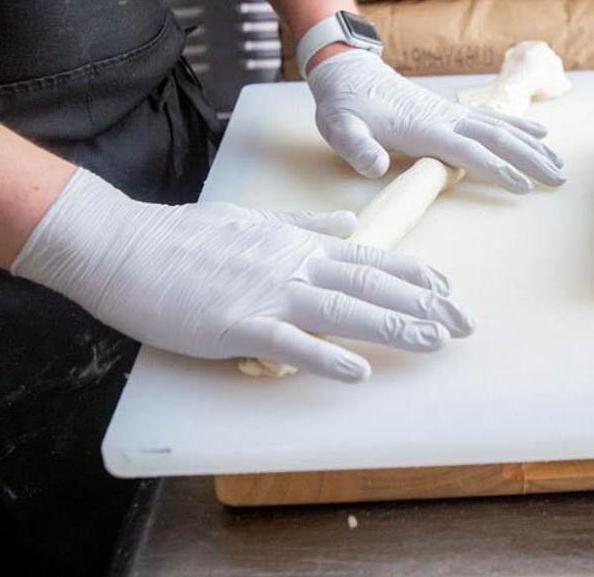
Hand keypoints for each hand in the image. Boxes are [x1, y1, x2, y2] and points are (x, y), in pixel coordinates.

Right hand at [11, 169, 473, 381]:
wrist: (128, 245)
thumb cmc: (188, 235)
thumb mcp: (254, 220)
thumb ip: (304, 224)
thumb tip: (347, 222)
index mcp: (297, 244)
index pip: (369, 258)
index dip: (413, 274)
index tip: (448, 289)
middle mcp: (293, 265)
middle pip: (369, 284)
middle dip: (422, 305)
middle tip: (465, 324)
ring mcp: (267, 294)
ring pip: (343, 310)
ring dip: (393, 327)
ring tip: (436, 341)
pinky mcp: (237, 325)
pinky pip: (290, 344)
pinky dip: (327, 359)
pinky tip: (360, 372)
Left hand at [307, 51, 563, 192]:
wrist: (348, 71)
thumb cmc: (344, 104)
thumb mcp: (339, 127)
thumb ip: (357, 147)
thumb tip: (376, 167)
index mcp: (422, 128)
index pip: (467, 151)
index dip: (496, 168)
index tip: (523, 186)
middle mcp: (444, 118)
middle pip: (496, 138)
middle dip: (530, 159)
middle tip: (559, 180)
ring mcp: (449, 112)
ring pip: (500, 128)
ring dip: (532, 146)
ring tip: (559, 164)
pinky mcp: (449, 111)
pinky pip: (491, 119)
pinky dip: (519, 126)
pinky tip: (539, 133)